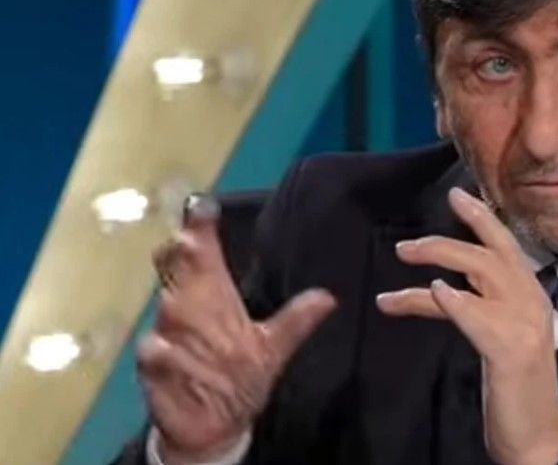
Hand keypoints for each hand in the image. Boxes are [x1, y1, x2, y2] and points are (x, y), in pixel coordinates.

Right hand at [138, 202, 335, 462]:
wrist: (211, 423)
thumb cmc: (238, 375)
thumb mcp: (273, 347)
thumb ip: (295, 321)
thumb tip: (328, 298)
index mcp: (214, 298)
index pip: (204, 257)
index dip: (201, 230)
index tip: (201, 206)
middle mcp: (188, 310)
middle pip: (181, 274)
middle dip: (184, 257)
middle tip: (187, 239)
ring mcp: (169, 336)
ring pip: (169, 311)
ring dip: (178, 305)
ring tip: (182, 294)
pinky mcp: (156, 367)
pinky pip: (158, 353)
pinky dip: (166, 353)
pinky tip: (167, 349)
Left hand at [376, 187, 557, 464]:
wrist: (538, 434)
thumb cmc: (513, 385)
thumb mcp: (491, 337)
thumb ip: (470, 307)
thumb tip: (435, 287)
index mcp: (530, 294)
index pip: (504, 246)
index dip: (481, 218)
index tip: (456, 195)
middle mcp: (531, 301)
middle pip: (493, 251)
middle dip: (453, 233)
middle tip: (407, 242)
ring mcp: (524, 324)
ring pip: (483, 272)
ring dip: (441, 256)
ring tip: (404, 255)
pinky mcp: (511, 350)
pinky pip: (480, 316)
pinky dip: (457, 301)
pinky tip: (435, 292)